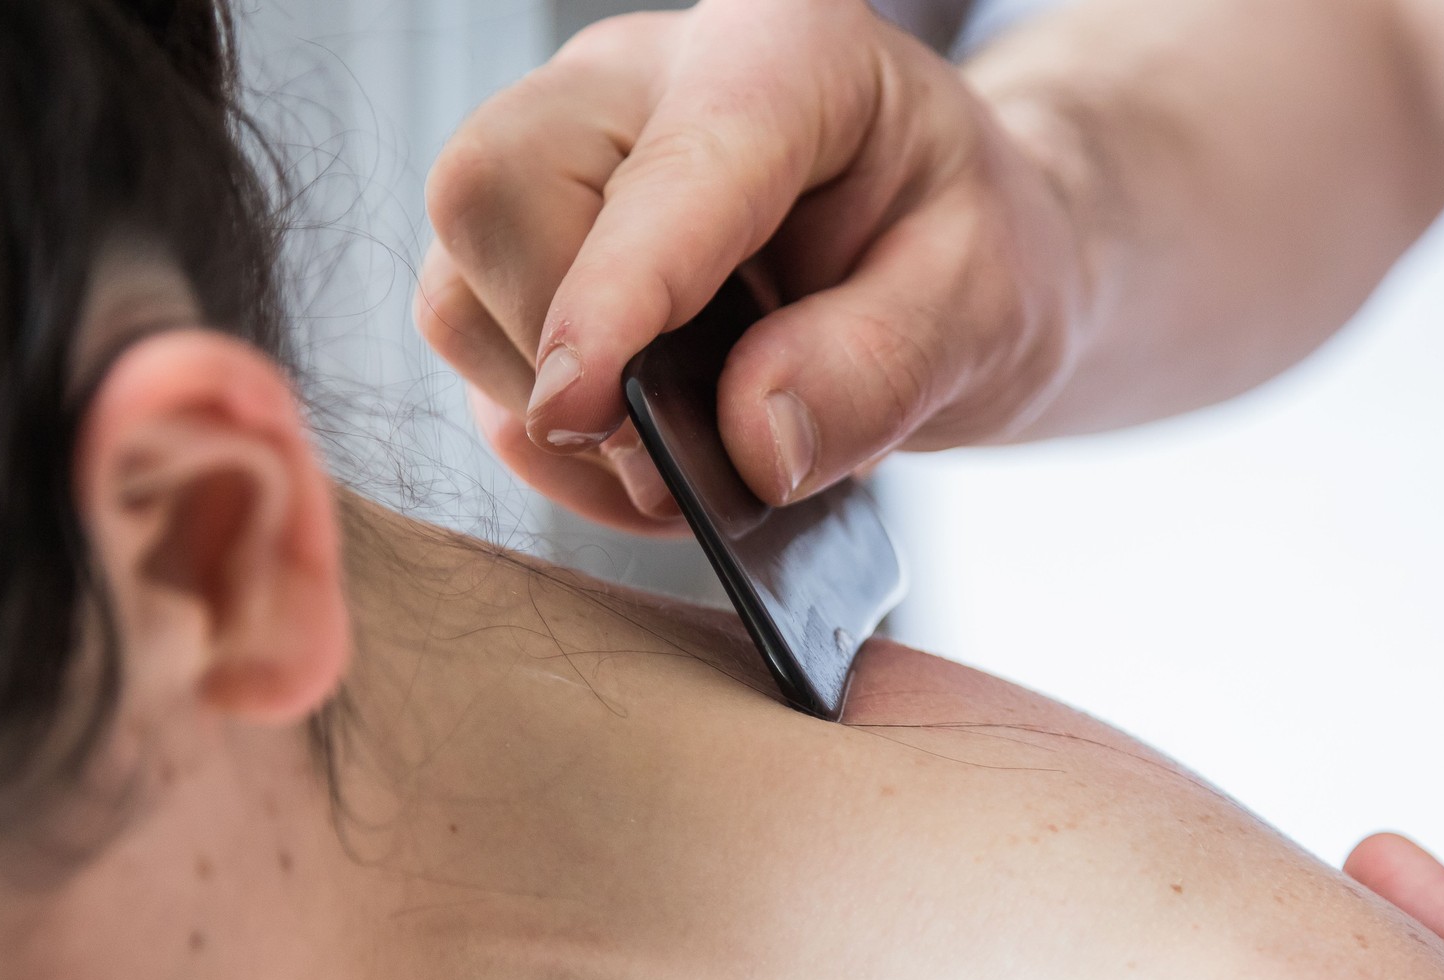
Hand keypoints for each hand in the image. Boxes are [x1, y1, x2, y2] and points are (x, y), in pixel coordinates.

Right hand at [415, 0, 1091, 530]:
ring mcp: (565, 156)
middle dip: (568, 356)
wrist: (942, 257)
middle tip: (681, 455)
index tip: (588, 409)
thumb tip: (751, 443)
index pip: (661, 171)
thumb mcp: (984, 311)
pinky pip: (475, 354)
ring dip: (556, 419)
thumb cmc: (966, 256)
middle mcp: (640, 80)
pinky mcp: (526, 241)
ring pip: (459, 289)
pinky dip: (552, 441)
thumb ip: (880, 369)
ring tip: (685, 461)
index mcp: (783, 53)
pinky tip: (646, 453)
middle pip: (494, 195)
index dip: (613, 295)